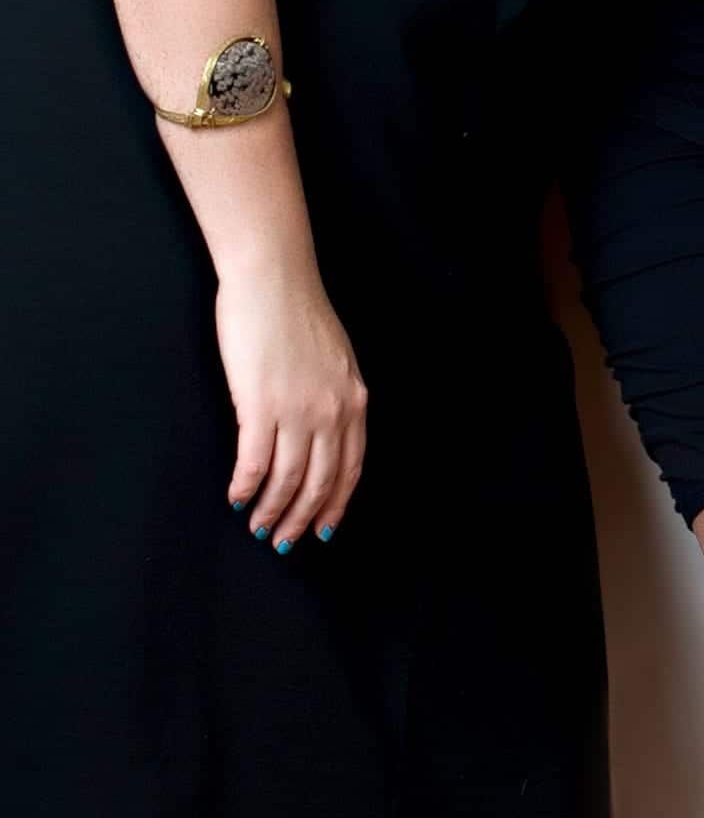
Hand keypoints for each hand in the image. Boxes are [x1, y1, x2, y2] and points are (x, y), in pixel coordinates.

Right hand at [215, 260, 367, 551]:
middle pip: (320, 482)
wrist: (273, 277)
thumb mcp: (335, 357)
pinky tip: (236, 497)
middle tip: (283, 540)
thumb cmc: (298, 311)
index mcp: (353, 398)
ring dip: (271, 511)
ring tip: (257, 525)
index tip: (323, 529)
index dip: (335, 504)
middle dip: (301, 519)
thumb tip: (324, 430)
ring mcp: (297, 409)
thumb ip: (336, 394)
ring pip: (287, 480)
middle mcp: (331, 409)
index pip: (350, 467)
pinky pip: (254, 462)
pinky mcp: (260, 405)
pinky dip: (246, 487)